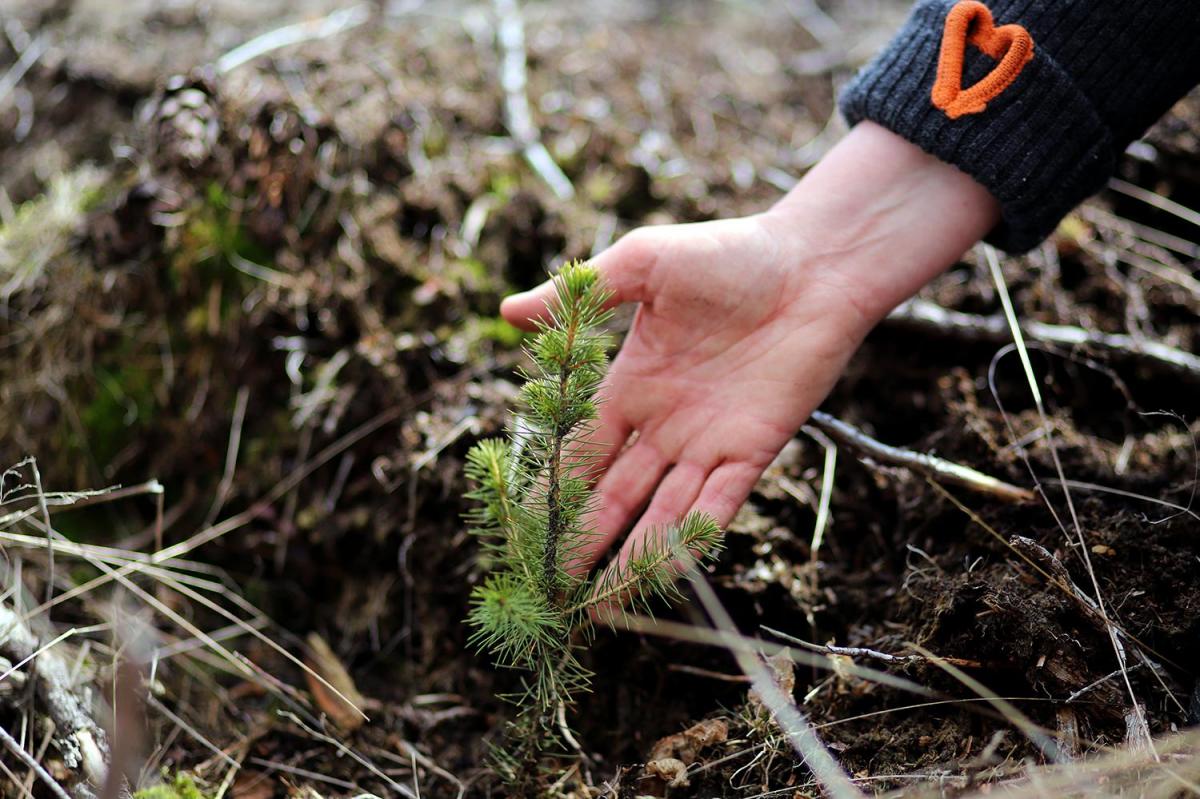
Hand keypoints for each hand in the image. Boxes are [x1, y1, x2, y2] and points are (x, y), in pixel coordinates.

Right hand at [501, 122, 998, 574]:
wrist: (813, 264)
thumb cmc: (727, 254)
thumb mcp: (640, 266)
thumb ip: (578, 296)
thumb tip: (505, 313)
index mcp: (631, 386)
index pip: (580, 453)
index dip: (552, 494)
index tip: (522, 532)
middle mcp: (665, 425)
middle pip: (613, 496)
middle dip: (582, 542)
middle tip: (550, 590)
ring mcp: (708, 442)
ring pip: (660, 513)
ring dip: (630, 559)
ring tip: (596, 606)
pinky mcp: (754, 450)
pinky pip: (717, 505)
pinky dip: (688, 540)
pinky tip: (659, 575)